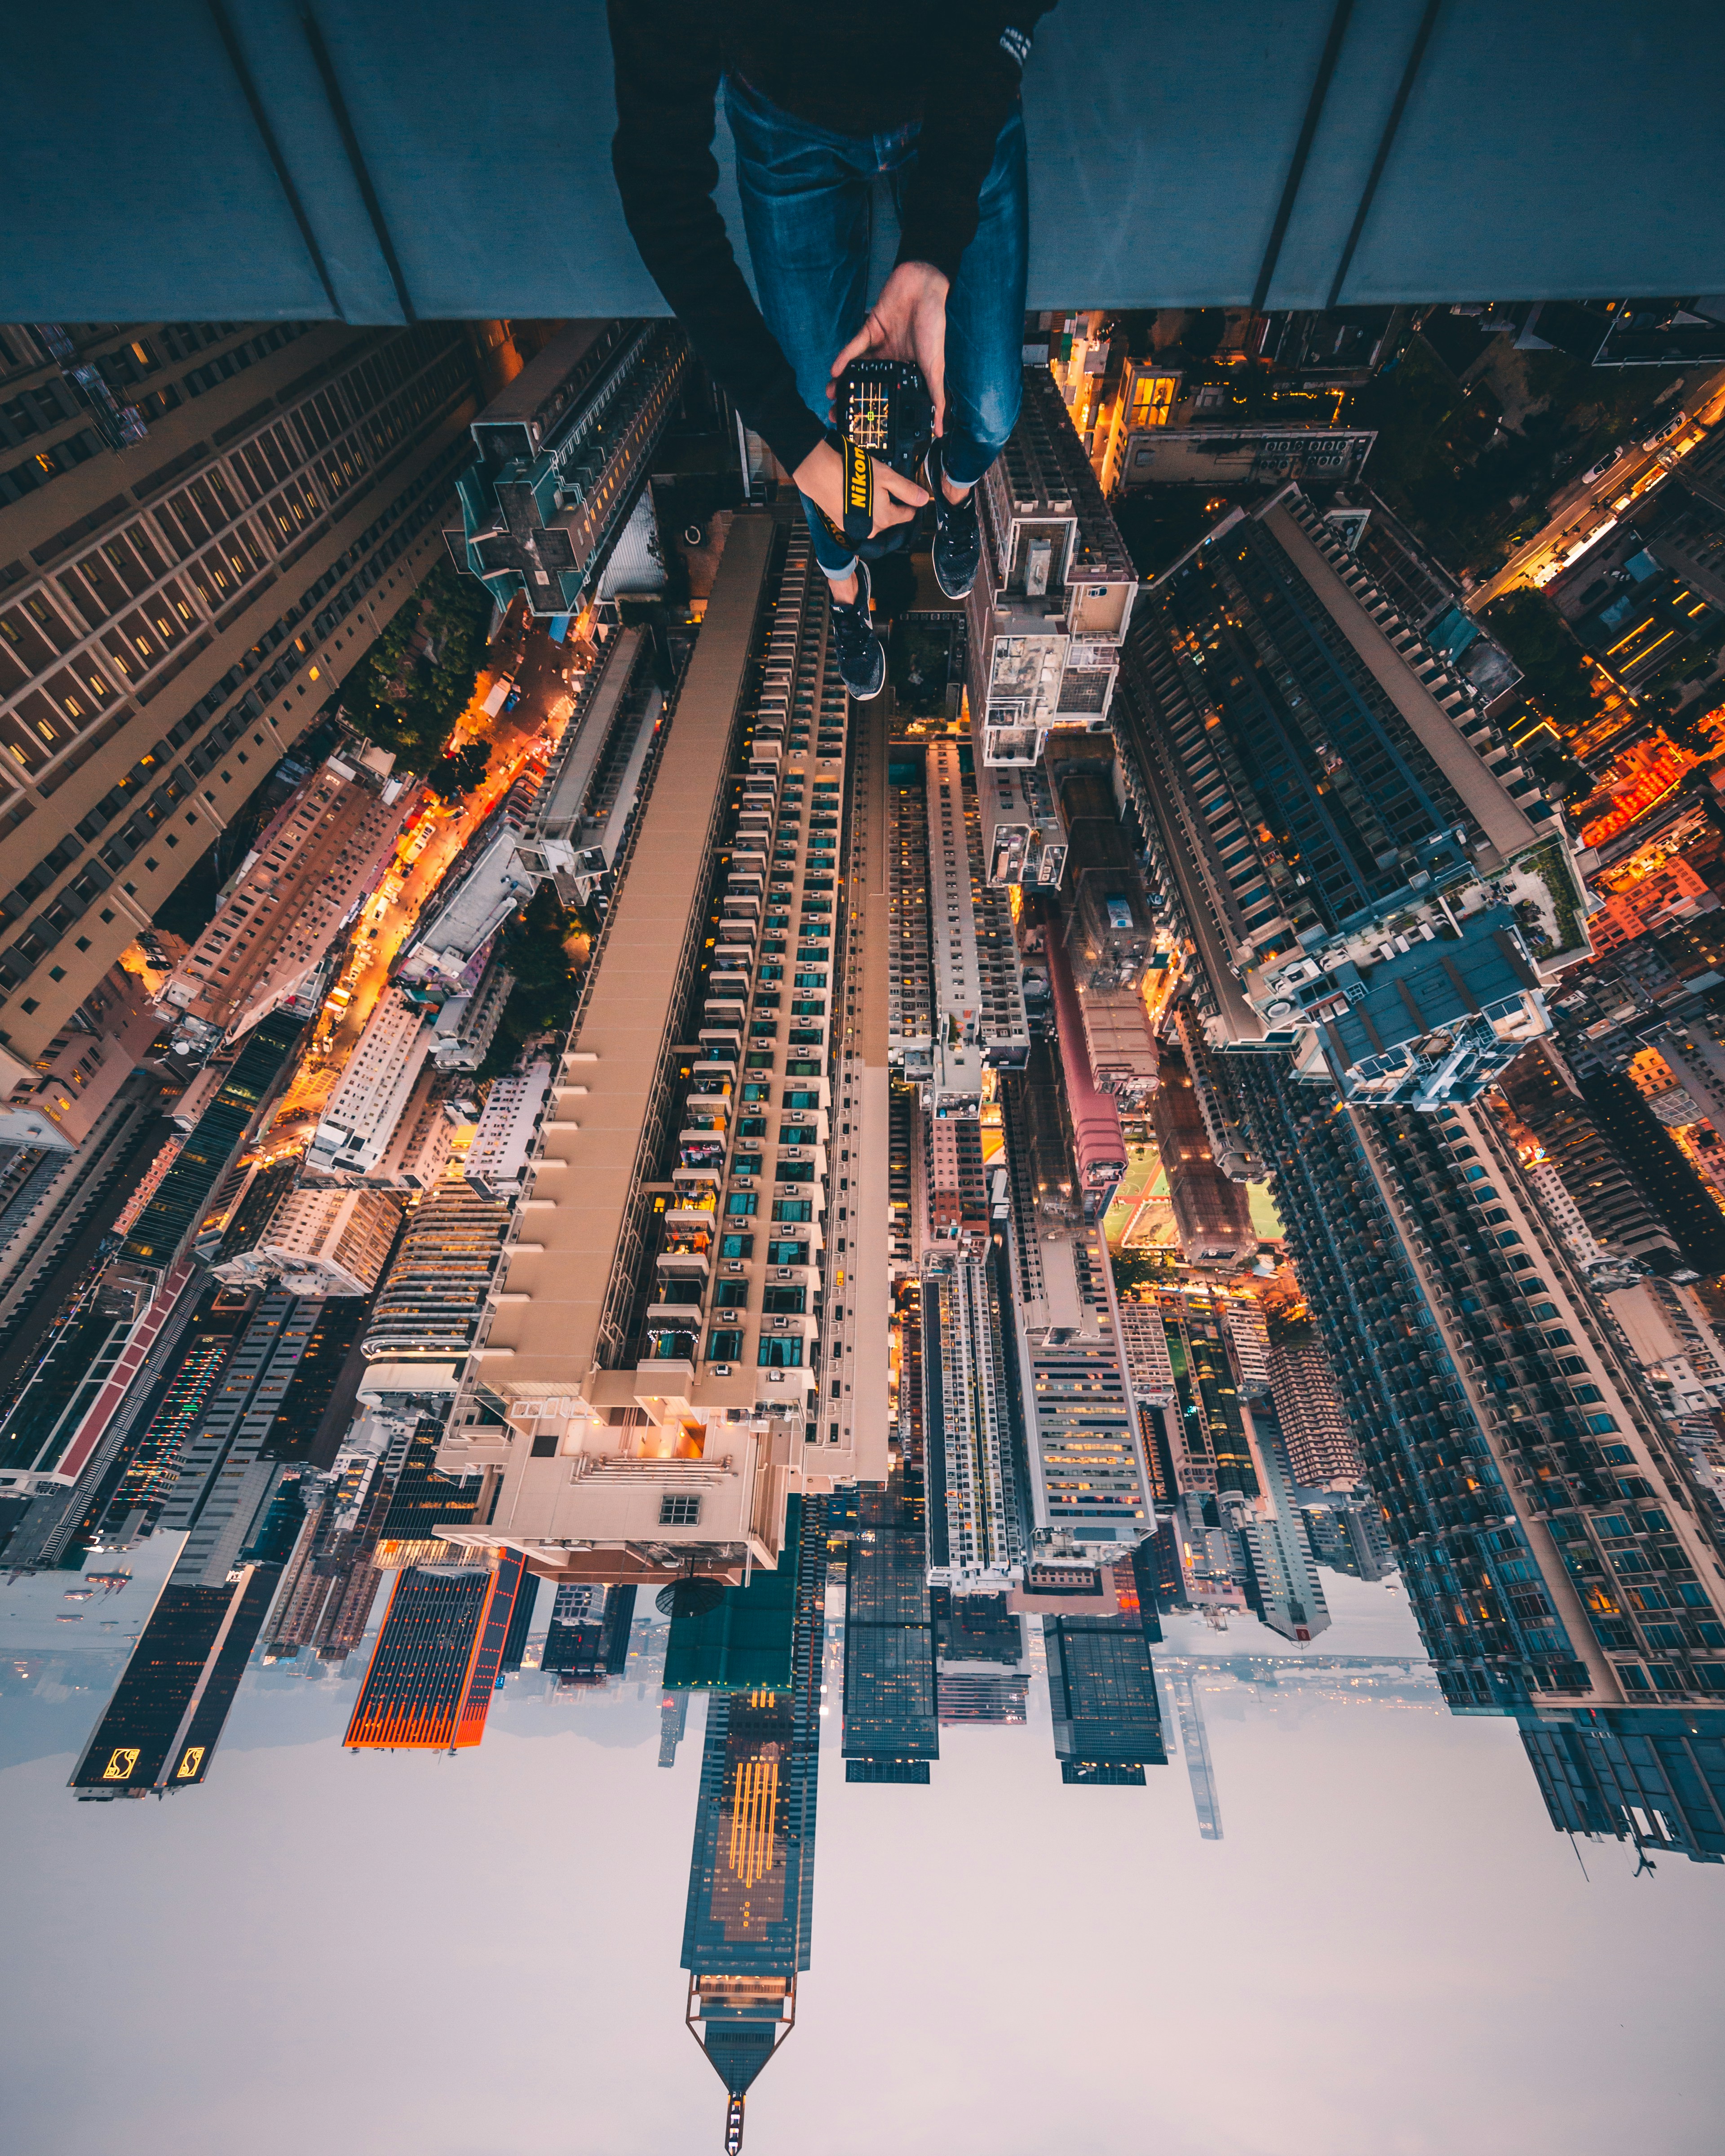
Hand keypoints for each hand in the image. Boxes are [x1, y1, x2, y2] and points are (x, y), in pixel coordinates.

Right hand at [792, 438, 928, 541]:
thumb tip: (924, 499)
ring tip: (867, 488)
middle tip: (883, 485)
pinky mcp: (842, 524)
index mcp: (886, 518)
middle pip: (890, 518)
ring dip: (875, 507)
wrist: (821, 475)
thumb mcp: (887, 477)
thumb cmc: (854, 474)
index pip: (907, 515)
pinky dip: (860, 509)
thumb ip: (907, 490)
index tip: (909, 494)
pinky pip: (859, 519)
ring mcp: (856, 529)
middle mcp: (872, 529)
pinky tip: (854, 494)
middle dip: (890, 504)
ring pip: (874, 519)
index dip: (911, 503)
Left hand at [827, 261, 951, 436]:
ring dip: (843, 381)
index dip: (875, 410)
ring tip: (831, 395)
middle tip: (837, 415)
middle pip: (867, 384)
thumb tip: (939, 430)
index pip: (887, 395)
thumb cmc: (934, 325)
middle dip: (852, 399)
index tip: (862, 426)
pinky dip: (844, 358)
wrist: (925, 287)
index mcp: (906, 372)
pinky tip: (835, 370)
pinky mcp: (869, 330)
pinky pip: (854, 347)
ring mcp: (878, 346)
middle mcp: (890, 361)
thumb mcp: (936, 367)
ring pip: (856, 368)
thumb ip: (935, 396)